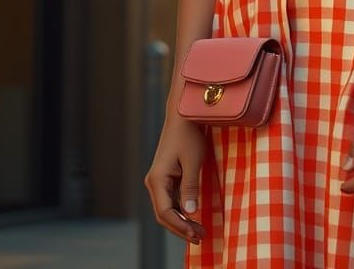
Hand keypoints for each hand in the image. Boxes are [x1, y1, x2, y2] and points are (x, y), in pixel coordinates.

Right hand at [143, 115, 207, 245]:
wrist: (183, 114)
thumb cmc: (189, 135)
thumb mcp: (193, 161)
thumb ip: (190, 188)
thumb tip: (189, 213)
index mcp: (157, 179)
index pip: (165, 212)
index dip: (180, 226)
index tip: (195, 234)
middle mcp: (154, 181)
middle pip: (164, 214)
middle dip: (180, 228)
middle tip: (200, 238)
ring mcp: (158, 179)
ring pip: (166, 208)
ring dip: (181, 221)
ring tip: (198, 232)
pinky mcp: (165, 176)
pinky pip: (170, 199)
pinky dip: (180, 211)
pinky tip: (192, 218)